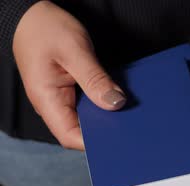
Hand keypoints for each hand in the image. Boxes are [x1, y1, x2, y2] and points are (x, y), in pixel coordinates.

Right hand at [13, 1, 125, 149]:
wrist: (32, 14)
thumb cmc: (45, 28)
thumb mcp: (74, 51)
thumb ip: (95, 79)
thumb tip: (115, 103)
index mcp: (47, 100)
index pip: (70, 136)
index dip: (94, 143)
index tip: (119, 138)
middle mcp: (52, 104)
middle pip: (81, 131)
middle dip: (105, 130)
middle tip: (132, 124)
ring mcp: (61, 98)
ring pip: (86, 118)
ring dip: (106, 116)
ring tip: (129, 112)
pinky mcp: (69, 91)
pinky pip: (88, 104)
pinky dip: (103, 102)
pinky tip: (118, 99)